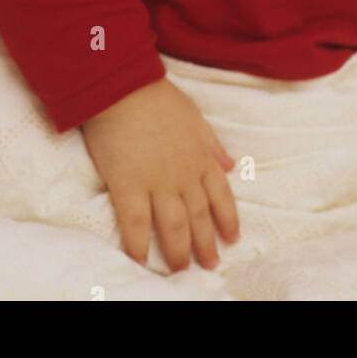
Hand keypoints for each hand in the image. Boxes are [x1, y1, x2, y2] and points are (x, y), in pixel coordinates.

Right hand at [81, 77, 240, 271]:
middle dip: (206, 244)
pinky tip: (140, 259)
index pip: (221, 196)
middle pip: (199, 217)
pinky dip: (138, 243)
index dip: (228, 219)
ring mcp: (157, 182)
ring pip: (174, 225)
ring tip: (182, 270)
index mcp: (200, 157)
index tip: (233, 238)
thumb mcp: (194, 117)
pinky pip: (136, 222)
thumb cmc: (157, 97)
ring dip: (179, 251)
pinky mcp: (128, 185)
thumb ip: (212, 145)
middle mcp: (183, 174)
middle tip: (210, 265)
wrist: (123, 87)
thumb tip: (231, 166)